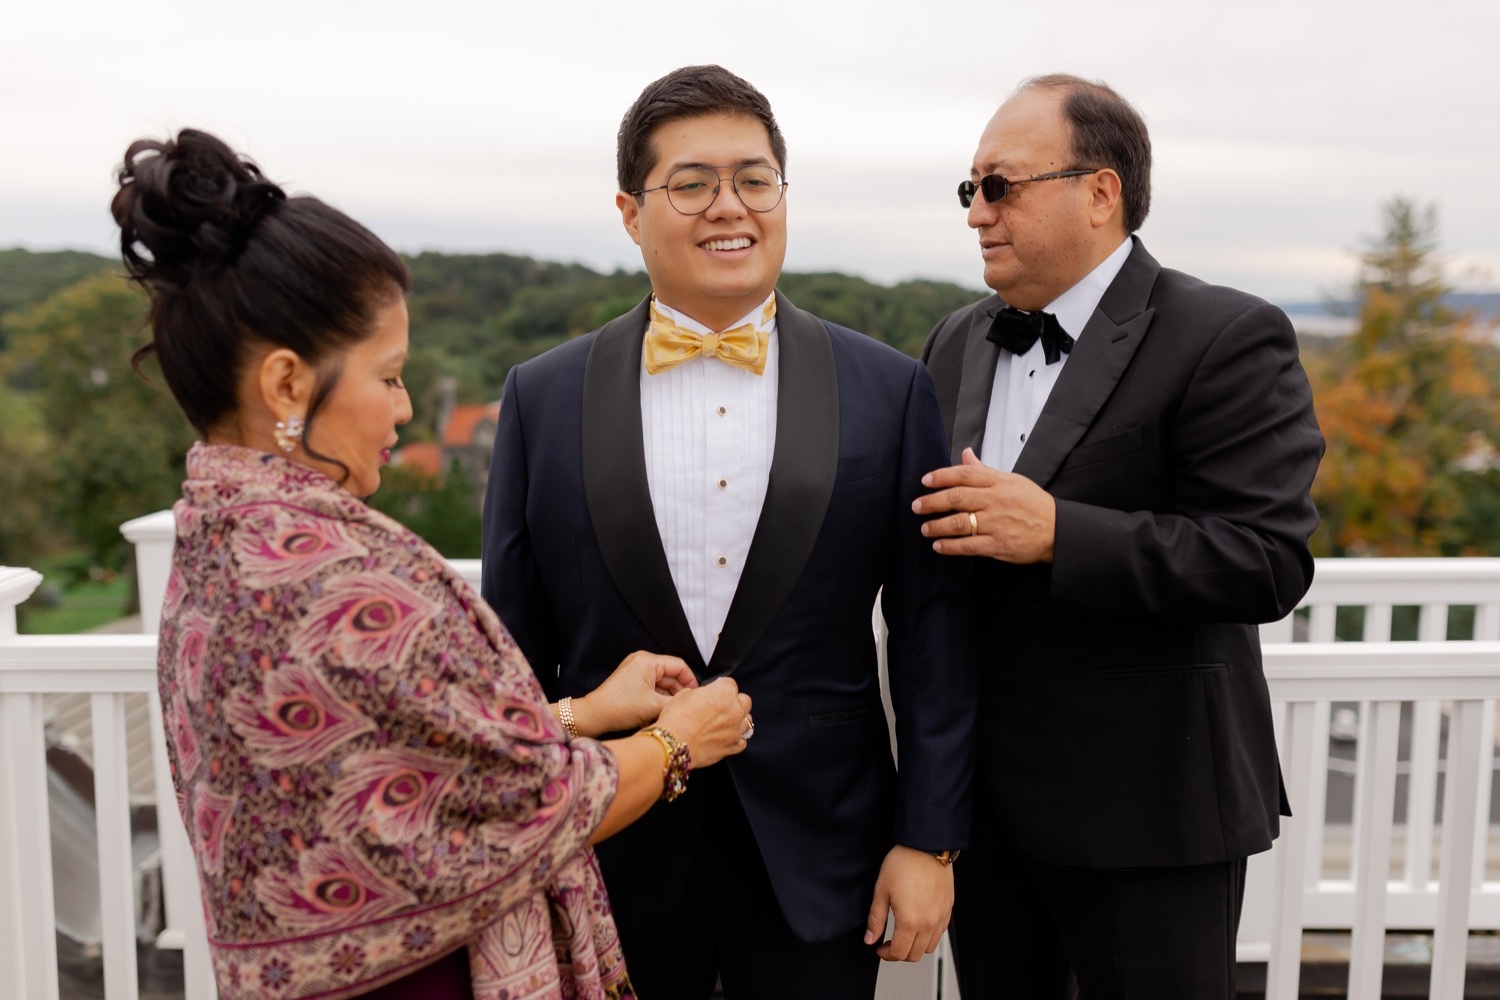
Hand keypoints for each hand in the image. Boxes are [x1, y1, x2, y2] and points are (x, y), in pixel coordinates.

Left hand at [572, 651, 696, 735]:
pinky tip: (661, 713)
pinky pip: (653, 688)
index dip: (690, 681)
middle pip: (671, 675)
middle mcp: (642, 662)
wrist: (594, 716)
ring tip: (673, 712)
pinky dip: (659, 700)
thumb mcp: (654, 706)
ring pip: (662, 684)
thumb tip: (692, 702)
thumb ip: (677, 702)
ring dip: (669, 698)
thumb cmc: (618, 708)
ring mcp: (637, 672)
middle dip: (679, 692)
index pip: (679, 666)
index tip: (696, 696)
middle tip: (686, 707)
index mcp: (648, 661)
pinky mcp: (633, 682)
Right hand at [654, 677, 752, 767]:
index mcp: (724, 692)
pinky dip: (737, 739)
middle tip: (721, 706)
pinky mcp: (732, 747)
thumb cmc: (676, 718)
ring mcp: (735, 729)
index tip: (715, 691)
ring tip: (725, 723)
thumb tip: (700, 696)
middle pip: (745, 701)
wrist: (673, 743)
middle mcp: (735, 709)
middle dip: (735, 702)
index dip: (720, 686)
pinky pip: (742, 742)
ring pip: (747, 721)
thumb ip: (699, 693)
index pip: (730, 683)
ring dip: (738, 720)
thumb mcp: (684, 694)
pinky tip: (726, 738)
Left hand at [863, 845, 953, 961]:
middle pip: (915, 955)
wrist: (926, 846)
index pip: (899, 953)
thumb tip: (870, 939)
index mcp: (910, 921)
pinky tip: (919, 925)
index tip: (880, 949)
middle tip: (889, 944)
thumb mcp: (882, 891)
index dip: (887, 955)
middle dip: (900, 954)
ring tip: (904, 936)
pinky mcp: (948, 909)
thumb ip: (876, 919)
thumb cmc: (904, 863)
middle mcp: (928, 923)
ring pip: (929, 947)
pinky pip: (940, 933)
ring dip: (916, 947)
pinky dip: (929, 936)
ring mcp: (941, 917)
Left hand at [913, 448, 1055, 563]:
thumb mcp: (1012, 480)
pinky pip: (968, 545)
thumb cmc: (1034, 504)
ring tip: (925, 528)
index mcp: (999, 482)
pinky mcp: (998, 545)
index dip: (942, 476)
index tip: (926, 480)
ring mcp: (996, 523)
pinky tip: (939, 546)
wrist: (1057, 530)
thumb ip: (984, 470)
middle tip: (917, 506)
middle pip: (957, 498)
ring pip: (959, 523)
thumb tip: (966, 454)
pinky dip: (950, 547)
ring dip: (937, 526)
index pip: (965, 474)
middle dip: (932, 502)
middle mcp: (996, 501)